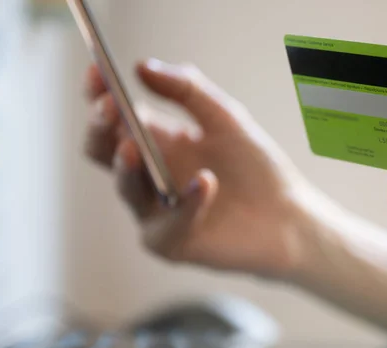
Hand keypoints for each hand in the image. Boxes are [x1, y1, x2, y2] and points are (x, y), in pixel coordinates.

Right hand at [83, 59, 311, 276]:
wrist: (289, 217)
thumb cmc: (257, 170)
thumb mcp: (225, 119)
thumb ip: (187, 90)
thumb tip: (141, 66)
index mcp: (159, 141)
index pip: (115, 116)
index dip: (100, 94)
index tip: (98, 72)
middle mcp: (150, 174)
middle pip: (102, 150)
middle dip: (101, 126)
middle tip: (110, 107)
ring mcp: (156, 210)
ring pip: (125, 186)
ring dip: (126, 165)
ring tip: (134, 146)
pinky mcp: (171, 242)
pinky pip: (167, 223)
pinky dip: (187, 202)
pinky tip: (208, 182)